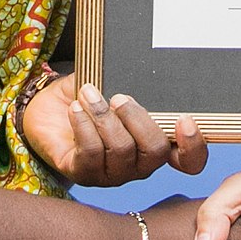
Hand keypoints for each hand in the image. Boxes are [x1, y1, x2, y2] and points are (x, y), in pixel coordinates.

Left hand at [20, 75, 207, 186]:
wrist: (46, 110)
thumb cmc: (87, 96)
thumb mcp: (113, 83)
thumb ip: (132, 81)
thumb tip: (142, 65)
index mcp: (154, 142)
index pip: (189, 160)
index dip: (194, 146)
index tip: (184, 120)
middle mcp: (138, 164)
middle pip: (155, 152)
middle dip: (138, 119)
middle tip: (118, 97)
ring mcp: (112, 173)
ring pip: (121, 151)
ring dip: (103, 116)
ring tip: (88, 93)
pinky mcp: (83, 174)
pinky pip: (90, 153)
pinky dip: (83, 125)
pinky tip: (75, 108)